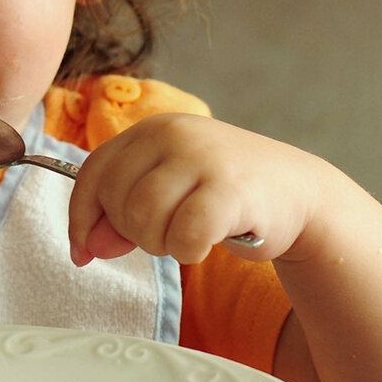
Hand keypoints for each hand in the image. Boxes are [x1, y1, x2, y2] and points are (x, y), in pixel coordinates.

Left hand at [68, 113, 320, 264]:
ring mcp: (202, 157)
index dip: (81, 217)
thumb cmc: (224, 194)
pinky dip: (188, 251)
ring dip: (160, 244)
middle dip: (133, 233)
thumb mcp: (167, 195)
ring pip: (143, 217)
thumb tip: (85, 248)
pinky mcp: (230, 189)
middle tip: (168, 234)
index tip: (83, 251)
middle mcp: (173, 134)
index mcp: (151, 130)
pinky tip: (206, 244)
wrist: (301, 193)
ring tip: (187, 236)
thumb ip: (121, 217)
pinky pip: (183, 235)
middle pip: (116, 200)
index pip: (94, 172)